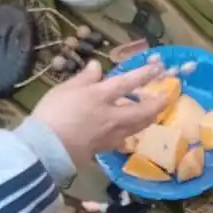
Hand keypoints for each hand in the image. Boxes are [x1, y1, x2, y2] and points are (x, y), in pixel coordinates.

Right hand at [30, 59, 166, 166]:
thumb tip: (97, 66)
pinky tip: (130, 128)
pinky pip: (127, 136)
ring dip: (148, 117)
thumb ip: (84, 78)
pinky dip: (133, 129)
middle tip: (166, 97)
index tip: (159, 69)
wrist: (46, 147)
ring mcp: (113, 133)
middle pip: (144, 110)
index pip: (128, 83)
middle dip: (158, 103)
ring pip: (139, 125)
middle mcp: (113, 115)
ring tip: (152, 112)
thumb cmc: (52, 113)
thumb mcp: (65, 89)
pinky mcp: (108, 146)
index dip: (145, 75)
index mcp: (101, 96)